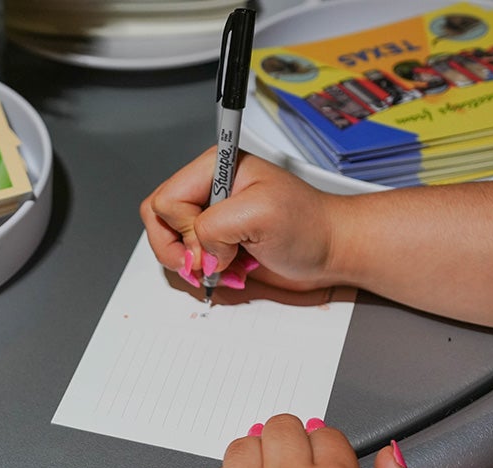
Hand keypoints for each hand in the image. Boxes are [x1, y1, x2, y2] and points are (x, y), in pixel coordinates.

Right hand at [140, 149, 340, 292]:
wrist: (333, 250)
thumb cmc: (310, 225)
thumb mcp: (261, 214)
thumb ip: (214, 227)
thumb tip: (197, 254)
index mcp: (213, 169)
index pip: (165, 201)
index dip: (184, 229)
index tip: (216, 242)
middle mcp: (208, 191)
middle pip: (158, 222)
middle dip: (180, 251)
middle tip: (209, 263)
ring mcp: (211, 218)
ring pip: (170, 244)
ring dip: (194, 265)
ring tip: (226, 265)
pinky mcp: (217, 242)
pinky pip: (188, 261)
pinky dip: (206, 274)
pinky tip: (233, 269)